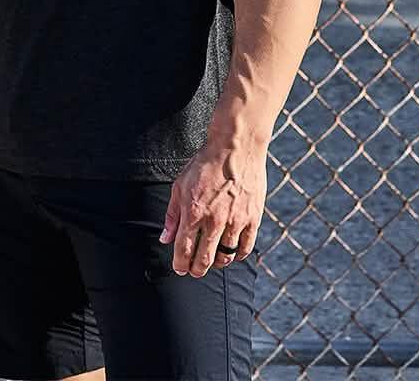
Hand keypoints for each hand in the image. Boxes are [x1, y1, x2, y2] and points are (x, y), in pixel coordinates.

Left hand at [159, 139, 265, 277]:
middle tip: (195, 271)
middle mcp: (214, 220)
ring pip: (225, 256)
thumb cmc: (205, 164)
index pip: (184, 250)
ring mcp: (235, 220)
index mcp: (193, 212)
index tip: (180, 268)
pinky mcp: (252, 218)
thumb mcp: (180, 185)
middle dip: (197, 269)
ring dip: (217, 263)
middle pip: (204, 259)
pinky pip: (245, 247)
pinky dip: (238, 255)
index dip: (180, 264)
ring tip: (213, 261)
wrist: (235, 147)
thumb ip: (172, 214)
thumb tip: (165, 238)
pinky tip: (232, 254)